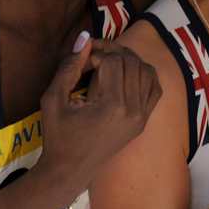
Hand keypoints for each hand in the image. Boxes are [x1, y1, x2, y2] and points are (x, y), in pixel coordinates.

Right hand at [39, 34, 161, 180]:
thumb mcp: (53, 99)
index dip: (95, 53)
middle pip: (132, 62)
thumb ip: (69, 66)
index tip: (80, 61)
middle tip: (92, 56)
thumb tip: (84, 37)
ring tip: (108, 62)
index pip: (114, 61)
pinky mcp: (143, 122)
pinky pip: (154, 88)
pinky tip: (124, 74)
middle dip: (112, 52)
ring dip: (129, 60)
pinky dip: (143, 74)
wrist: (69, 171)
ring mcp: (142, 118)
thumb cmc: (57, 135)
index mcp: (112, 107)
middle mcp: (133, 112)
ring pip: (147, 71)